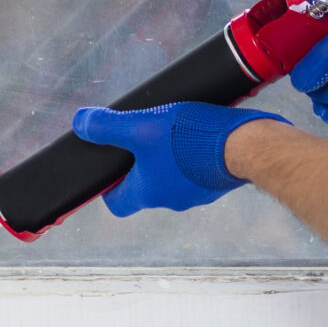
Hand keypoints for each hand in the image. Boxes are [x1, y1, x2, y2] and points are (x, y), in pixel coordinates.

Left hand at [70, 101, 288, 216]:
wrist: (247, 146)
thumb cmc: (191, 139)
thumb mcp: (141, 126)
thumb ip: (108, 127)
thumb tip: (80, 123)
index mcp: (148, 192)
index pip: (117, 203)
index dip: (108, 188)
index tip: (107, 170)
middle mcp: (171, 200)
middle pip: (146, 187)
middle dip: (141, 165)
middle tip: (141, 138)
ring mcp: (197, 193)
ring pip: (173, 178)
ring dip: (169, 159)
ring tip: (172, 130)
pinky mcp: (217, 181)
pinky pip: (197, 170)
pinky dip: (193, 156)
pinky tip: (197, 134)